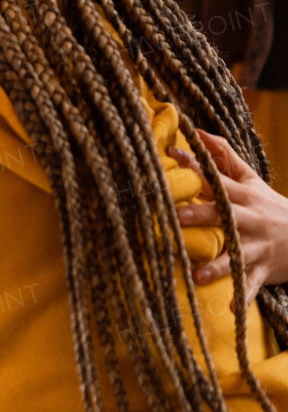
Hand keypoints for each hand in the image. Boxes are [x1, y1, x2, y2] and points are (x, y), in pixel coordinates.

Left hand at [171, 132, 287, 305]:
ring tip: (197, 274)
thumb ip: (224, 156)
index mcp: (245, 197)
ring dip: (218, 265)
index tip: (171, 156)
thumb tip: (197, 131)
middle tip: (176, 217)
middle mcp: (251, 220)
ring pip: (238, 256)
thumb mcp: (252, 180)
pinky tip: (231, 308)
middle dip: (202, 216)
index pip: (218, 180)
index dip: (196, 168)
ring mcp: (259, 247)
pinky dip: (244, 297)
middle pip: (225, 216)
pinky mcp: (265, 270)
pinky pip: (254, 285)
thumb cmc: (270, 206)